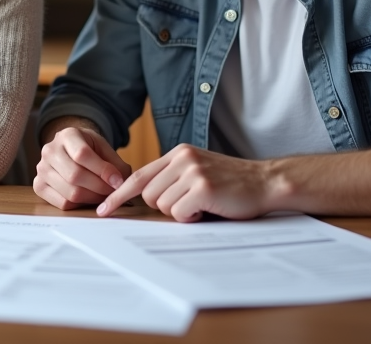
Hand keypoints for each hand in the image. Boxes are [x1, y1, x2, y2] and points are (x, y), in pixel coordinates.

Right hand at [34, 124, 131, 209]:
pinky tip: (89, 198)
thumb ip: (115, 164)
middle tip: (113, 192)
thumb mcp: (103, 148)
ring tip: (104, 196)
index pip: (82, 155)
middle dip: (99, 187)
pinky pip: (62, 203)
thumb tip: (122, 183)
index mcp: (67, 135)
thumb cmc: (88, 148)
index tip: (118, 181)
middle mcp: (49, 150)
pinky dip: (80, 205)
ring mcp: (42, 169)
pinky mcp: (39, 186)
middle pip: (75, 176)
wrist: (68, 149)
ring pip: (70, 192)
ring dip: (92, 198)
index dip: (103, 170)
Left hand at [97, 144, 273, 221]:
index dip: (119, 195)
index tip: (104, 209)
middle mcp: (182, 159)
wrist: (266, 182)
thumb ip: (174, 177)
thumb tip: (146, 196)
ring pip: (162, 205)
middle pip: (148, 195)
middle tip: (191, 203)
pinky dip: (192, 217)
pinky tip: (210, 208)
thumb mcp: (199, 171)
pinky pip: (179, 213)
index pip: (139, 175)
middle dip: (166, 206)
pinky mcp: (202, 187)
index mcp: (178, 153)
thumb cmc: (232, 183)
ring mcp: (192, 171)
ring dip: (181, 212)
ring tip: (204, 203)